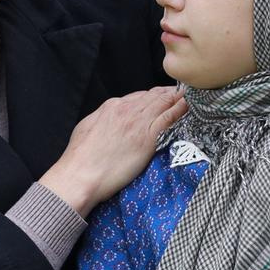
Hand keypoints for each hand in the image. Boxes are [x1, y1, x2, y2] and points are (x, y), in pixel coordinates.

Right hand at [40, 86, 185, 214]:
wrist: (80, 175)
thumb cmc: (80, 159)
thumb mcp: (88, 129)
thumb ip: (101, 120)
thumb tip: (108, 119)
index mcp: (111, 107)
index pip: (138, 97)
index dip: (152, 97)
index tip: (161, 98)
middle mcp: (125, 110)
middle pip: (153, 97)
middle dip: (167, 94)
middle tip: (181, 93)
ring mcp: (138, 122)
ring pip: (162, 103)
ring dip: (177, 98)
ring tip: (189, 95)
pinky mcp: (147, 138)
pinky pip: (168, 118)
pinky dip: (179, 110)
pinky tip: (188, 106)